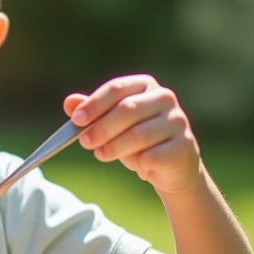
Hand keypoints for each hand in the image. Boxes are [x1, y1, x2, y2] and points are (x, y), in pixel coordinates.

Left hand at [65, 74, 201, 194]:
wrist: (170, 167)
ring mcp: (178, 121)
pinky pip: (153, 155)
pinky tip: (139, 166)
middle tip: (85, 142)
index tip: (76, 120)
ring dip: (115, 147)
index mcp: (145, 85)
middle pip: (127, 109)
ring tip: (102, 155)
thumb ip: (92, 112)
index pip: (116, 88)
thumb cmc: (137, 141)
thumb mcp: (111, 125)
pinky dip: (139, 163)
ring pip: (139, 134)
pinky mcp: (185, 146)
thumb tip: (69, 102)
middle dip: (101, 127)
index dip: (94, 104)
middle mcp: (165, 98)